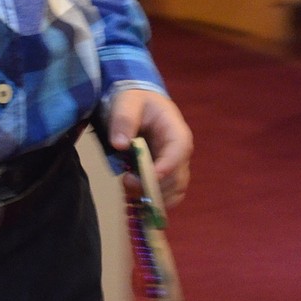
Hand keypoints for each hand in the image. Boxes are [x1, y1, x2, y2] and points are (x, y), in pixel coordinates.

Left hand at [108, 89, 192, 208]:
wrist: (138, 103)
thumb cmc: (136, 100)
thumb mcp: (128, 102)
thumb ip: (124, 120)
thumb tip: (119, 144)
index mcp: (177, 132)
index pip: (179, 152)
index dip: (166, 167)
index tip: (148, 177)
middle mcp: (180, 153)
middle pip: (177, 178)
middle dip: (153, 185)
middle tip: (127, 181)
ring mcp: (174, 166)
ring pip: (173, 191)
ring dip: (152, 196)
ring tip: (128, 186)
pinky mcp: (165, 175)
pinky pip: (165, 194)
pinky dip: (151, 199)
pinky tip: (133, 193)